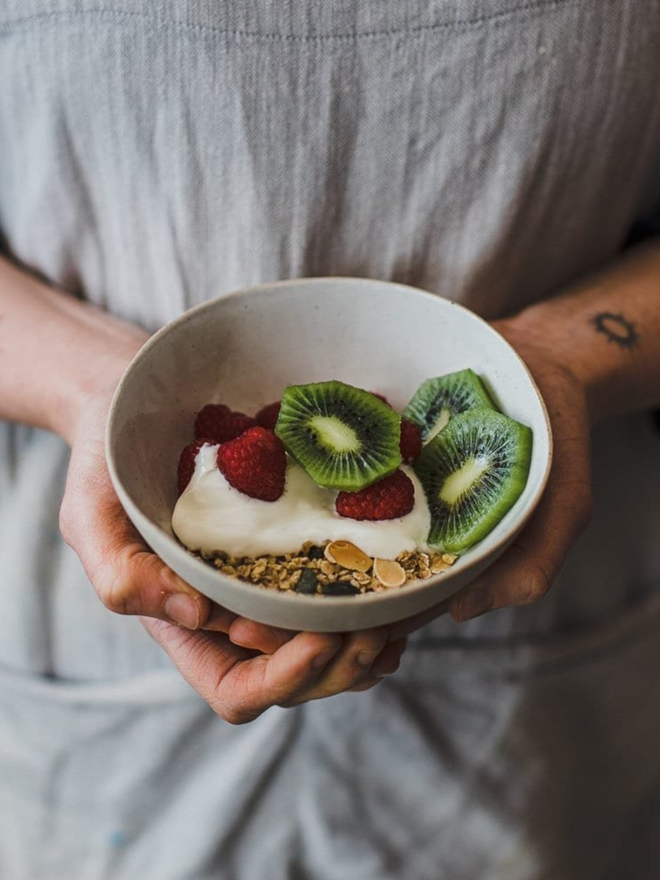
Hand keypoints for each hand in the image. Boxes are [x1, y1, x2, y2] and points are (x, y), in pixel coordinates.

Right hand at [60, 370, 404, 723]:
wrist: (141, 405)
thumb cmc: (108, 460)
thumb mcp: (89, 514)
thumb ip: (121, 573)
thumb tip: (193, 613)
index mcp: (187, 626)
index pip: (239, 691)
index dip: (284, 679)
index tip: (320, 638)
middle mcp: (234, 618)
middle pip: (297, 682)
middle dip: (341, 668)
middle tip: (379, 628)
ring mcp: (270, 587)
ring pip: (330, 651)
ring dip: (370, 644)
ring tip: (402, 615)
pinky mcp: (297, 549)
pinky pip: (344, 597)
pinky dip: (377, 602)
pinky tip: (400, 582)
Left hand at [215, 316, 593, 676]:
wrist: (528, 362)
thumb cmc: (553, 437)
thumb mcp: (561, 506)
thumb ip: (526, 566)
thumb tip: (459, 612)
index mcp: (439, 567)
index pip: (386, 617)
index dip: (345, 637)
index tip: (300, 645)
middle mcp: (397, 537)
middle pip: (337, 587)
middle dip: (292, 613)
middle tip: (242, 622)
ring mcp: (371, 495)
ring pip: (314, 538)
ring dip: (272, 560)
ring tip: (228, 575)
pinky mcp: (354, 450)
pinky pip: (313, 473)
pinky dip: (280, 483)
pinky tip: (241, 489)